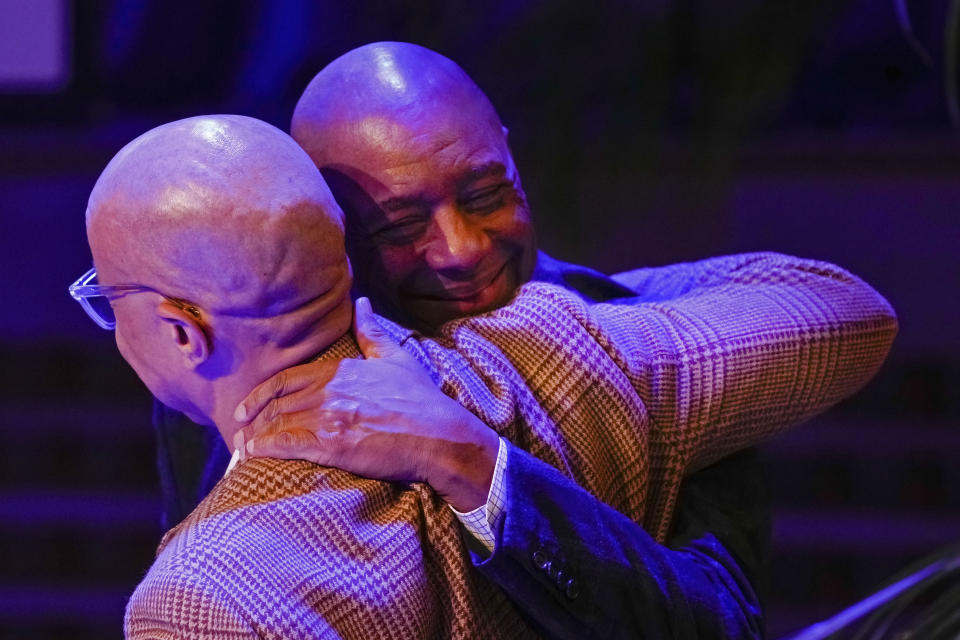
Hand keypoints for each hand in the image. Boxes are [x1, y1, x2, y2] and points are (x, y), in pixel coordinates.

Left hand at [233, 297, 499, 510]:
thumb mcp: (397, 358)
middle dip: (252, 417)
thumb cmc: (421, 400)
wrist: (440, 435)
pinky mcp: (332, 444)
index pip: (285, 379)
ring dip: (253, 436)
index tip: (246, 407)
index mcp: (339, 370)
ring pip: (276, 423)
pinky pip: (286, 444)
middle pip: (275, 403)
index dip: (260, 394)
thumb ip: (373, 332)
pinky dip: (264, 448)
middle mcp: (329, 390)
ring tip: (242, 447)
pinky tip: (252, 455)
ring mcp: (329, 417)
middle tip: (238, 430)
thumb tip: (361, 302)